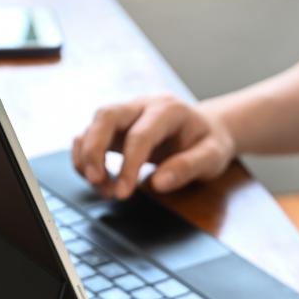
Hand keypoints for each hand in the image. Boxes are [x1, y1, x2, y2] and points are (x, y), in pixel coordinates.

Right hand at [72, 94, 236, 198]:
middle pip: (107, 116)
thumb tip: (158, 183)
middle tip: (95, 181)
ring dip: (88, 155)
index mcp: (169, 109)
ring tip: (99, 186)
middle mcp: (143, 105)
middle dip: (95, 149)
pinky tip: (94, 176)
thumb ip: (188, 167)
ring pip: (95, 124)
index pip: (141, 135)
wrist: (206, 129)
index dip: (128, 165)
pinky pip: (92, 135)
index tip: (123, 193)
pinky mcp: (117, 127)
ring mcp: (128, 114)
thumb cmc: (209, 142)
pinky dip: (85, 155)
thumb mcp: (213, 156)